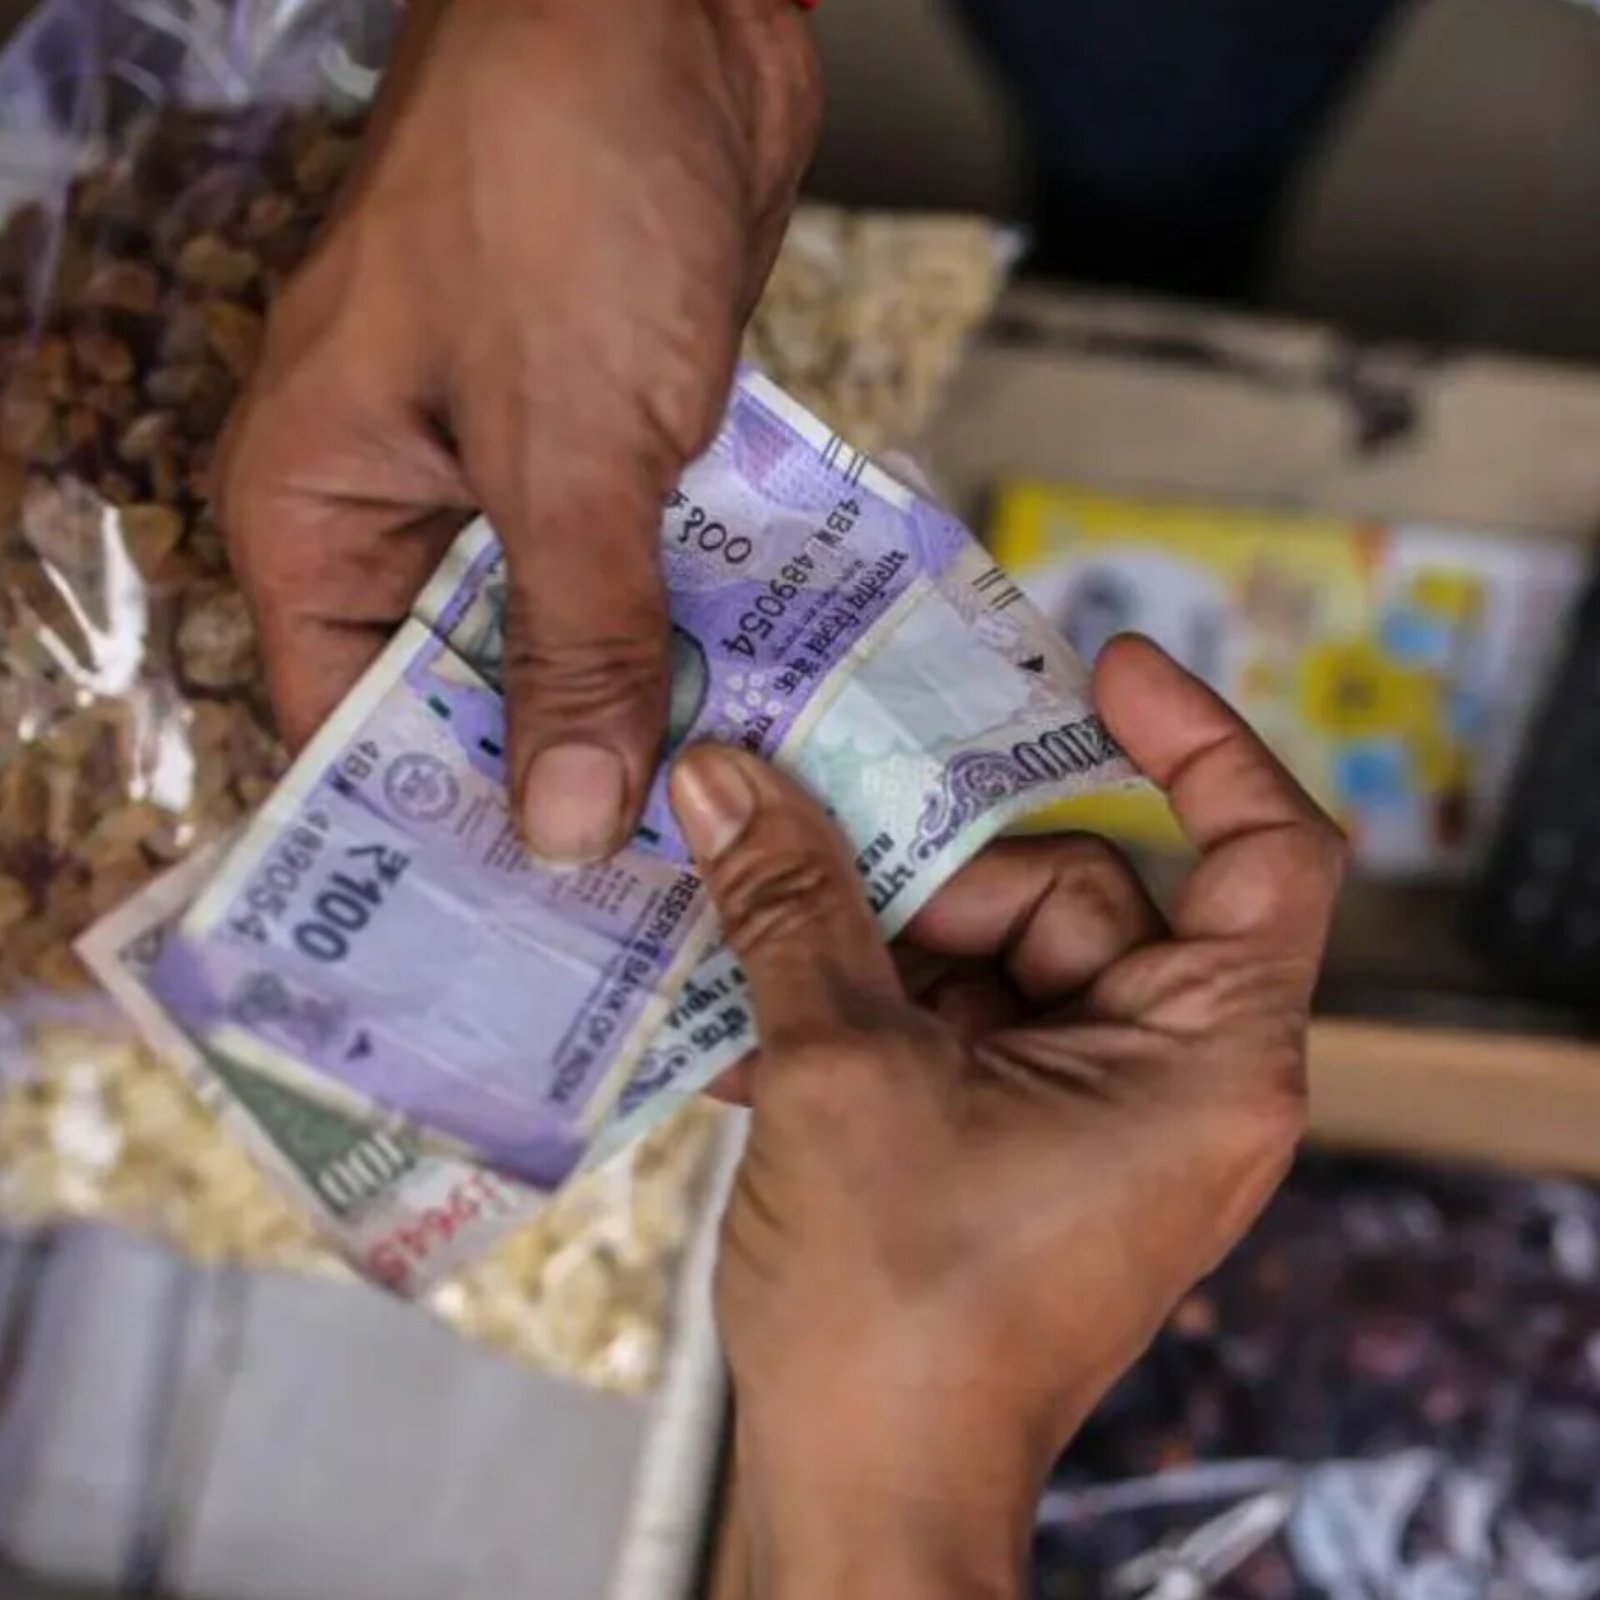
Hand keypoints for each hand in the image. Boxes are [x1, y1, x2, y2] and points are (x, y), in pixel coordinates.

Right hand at [220, 0, 818, 861]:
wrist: (667, 10)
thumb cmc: (556, 193)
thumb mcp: (560, 445)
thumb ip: (571, 640)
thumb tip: (566, 823)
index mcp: (322, 511)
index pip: (347, 724)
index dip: (431, 835)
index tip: (522, 945)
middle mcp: (408, 512)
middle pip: (467, 695)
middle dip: (556, 787)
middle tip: (647, 921)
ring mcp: (519, 480)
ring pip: (570, 638)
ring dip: (641, 715)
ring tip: (720, 844)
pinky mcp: (619, 449)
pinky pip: (647, 573)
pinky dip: (694, 632)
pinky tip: (762, 721)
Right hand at [669, 636, 1344, 1599]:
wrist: (864, 1497)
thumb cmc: (901, 1323)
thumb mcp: (840, 1075)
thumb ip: (793, 908)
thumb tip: (729, 780)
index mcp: (1202, 1059)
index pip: (1269, 850)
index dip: (1199, 739)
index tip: (1103, 669)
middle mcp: (1171, 1077)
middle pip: (1075, 890)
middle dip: (933, 883)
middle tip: (805, 874)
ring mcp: (1094, 1110)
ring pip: (992, 951)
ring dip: (869, 949)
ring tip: (755, 966)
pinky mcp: (1024, 1137)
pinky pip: (956, 1020)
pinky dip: (870, 1013)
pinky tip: (759, 1034)